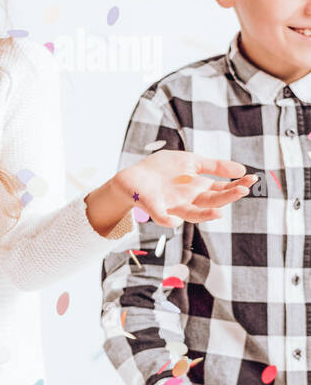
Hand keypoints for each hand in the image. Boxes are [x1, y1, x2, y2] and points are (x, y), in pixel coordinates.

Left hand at [112, 150, 254, 227]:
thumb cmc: (162, 169)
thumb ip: (214, 166)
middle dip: (228, 197)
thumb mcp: (191, 162)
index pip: (222, 190)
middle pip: (212, 202)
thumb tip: (242, 169)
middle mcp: (190, 200)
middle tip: (243, 190)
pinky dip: (166, 221)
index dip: (237, 186)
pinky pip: (161, 217)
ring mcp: (173, 206)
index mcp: (199, 188)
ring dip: (205, 215)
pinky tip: (173, 222)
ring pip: (192, 214)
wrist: (133, 176)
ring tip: (219, 213)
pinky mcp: (155, 208)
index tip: (252, 179)